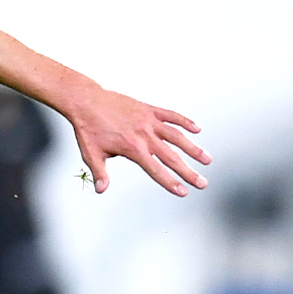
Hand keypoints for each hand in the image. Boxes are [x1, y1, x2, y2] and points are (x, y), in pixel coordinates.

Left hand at [64, 83, 210, 195]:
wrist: (86, 101)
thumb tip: (101, 190)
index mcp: (132, 148)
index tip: (183, 192)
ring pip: (177, 136)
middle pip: (172, 157)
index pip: (156, 170)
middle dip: (188, 172)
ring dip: (193, 148)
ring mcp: (149, 121)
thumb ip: (100, 173)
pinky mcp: (149, 109)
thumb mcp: (91, 154)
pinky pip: (171, 115)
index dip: (170, 182)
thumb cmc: (88, 128)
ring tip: (207, 159)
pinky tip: (197, 129)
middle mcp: (145, 135)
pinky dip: (185, 121)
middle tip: (203, 183)